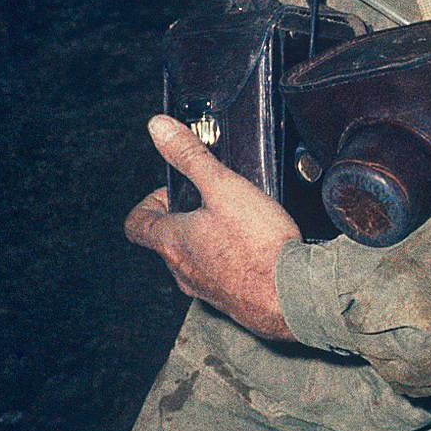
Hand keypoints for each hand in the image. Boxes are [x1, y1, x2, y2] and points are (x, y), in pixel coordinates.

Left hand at [124, 115, 298, 341]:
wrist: (293, 297)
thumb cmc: (258, 245)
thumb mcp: (223, 186)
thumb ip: (190, 156)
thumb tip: (159, 128)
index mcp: (172, 242)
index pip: (136, 224)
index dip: (149, 203)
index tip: (173, 191)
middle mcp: (181, 270)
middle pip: (166, 240)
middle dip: (182, 216)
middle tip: (209, 200)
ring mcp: (204, 290)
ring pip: (192, 260)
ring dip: (204, 239)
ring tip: (235, 221)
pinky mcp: (229, 302)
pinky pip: (218, 277)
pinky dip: (227, 260)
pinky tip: (254, 249)